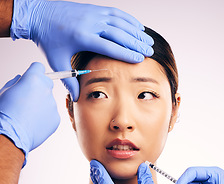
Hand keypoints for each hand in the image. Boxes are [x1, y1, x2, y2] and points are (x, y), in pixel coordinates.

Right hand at [0, 62, 59, 165]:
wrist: (11, 136)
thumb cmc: (5, 113)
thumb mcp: (4, 92)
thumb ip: (16, 83)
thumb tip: (21, 79)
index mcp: (33, 79)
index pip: (38, 67)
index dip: (33, 72)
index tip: (31, 79)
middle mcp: (47, 90)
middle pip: (46, 84)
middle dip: (39, 89)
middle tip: (27, 101)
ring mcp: (53, 105)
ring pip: (48, 101)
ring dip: (41, 105)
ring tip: (28, 116)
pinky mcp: (56, 118)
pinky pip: (51, 114)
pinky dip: (44, 118)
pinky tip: (33, 124)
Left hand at [10, 0, 153, 100]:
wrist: (39, 14)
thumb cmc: (48, 39)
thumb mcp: (56, 61)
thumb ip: (68, 80)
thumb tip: (76, 99)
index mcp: (82, 37)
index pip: (110, 46)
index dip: (126, 53)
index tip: (139, 59)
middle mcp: (91, 23)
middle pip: (119, 33)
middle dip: (136, 43)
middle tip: (149, 51)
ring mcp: (93, 13)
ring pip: (120, 22)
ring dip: (136, 31)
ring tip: (148, 40)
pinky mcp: (94, 9)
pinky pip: (116, 13)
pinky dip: (129, 20)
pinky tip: (137, 27)